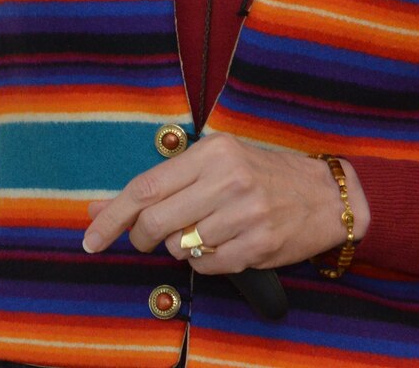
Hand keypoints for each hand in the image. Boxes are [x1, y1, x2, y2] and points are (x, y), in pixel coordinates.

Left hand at [79, 134, 367, 276]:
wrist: (328, 196)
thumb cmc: (264, 174)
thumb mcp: (215, 163)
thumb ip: (161, 185)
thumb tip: (98, 208)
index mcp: (212, 152)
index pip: (145, 188)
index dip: (111, 216)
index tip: (90, 237)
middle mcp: (227, 180)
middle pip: (156, 222)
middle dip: (140, 237)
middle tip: (145, 238)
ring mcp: (245, 215)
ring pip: (180, 247)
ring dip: (180, 246)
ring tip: (203, 230)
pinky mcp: (258, 246)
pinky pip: (207, 266)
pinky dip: (204, 261)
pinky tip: (222, 244)